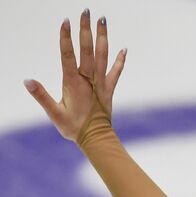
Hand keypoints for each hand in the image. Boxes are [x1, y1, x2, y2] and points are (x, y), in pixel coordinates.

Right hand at [23, 10, 126, 144]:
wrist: (96, 139)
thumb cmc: (73, 128)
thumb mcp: (54, 113)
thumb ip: (41, 96)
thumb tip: (27, 81)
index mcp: (73, 83)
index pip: (68, 56)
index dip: (66, 38)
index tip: (65, 21)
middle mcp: (88, 80)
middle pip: (87, 50)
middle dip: (86, 30)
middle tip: (86, 11)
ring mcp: (101, 84)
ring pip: (102, 56)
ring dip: (103, 37)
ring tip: (103, 20)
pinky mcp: (109, 90)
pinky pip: (116, 72)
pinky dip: (120, 60)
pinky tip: (124, 48)